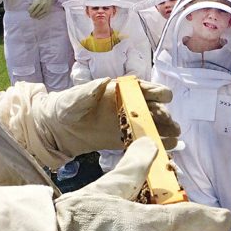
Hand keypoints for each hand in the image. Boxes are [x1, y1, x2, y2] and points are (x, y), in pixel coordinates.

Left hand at [27, 0, 55, 18]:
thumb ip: (32, 4)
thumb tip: (29, 11)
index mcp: (38, 1)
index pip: (32, 8)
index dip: (29, 11)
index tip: (29, 12)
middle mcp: (42, 4)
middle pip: (35, 12)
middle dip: (32, 15)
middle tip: (31, 16)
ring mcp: (45, 8)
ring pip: (38, 14)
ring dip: (35, 16)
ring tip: (33, 17)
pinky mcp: (48, 10)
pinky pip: (43, 15)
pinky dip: (39, 17)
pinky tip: (37, 18)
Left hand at [33, 78, 178, 157]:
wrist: (57, 128)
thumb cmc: (65, 107)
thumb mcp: (75, 98)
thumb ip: (89, 90)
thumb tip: (105, 81)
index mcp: (121, 91)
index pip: (145, 89)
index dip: (156, 93)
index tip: (163, 98)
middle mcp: (128, 106)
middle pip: (153, 109)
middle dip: (163, 116)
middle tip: (170, 125)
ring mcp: (127, 123)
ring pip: (152, 125)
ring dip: (164, 131)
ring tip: (174, 139)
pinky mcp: (123, 139)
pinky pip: (142, 141)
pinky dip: (155, 145)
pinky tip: (166, 149)